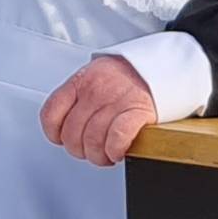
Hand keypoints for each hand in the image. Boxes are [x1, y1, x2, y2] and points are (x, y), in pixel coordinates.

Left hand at [39, 57, 157, 167]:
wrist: (166, 62)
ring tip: (107, 155)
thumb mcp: (97, 75)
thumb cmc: (132, 75)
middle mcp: (95, 90)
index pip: (51, 114)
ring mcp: (116, 100)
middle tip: (92, 151)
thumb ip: (80, 97)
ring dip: (99, 156)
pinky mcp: (139, 111)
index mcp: (82, 81)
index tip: (64, 139)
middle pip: (72, 134)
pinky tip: (117, 152)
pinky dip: (114, 150)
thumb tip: (68, 125)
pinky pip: (117, 138)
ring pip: (93, 140)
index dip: (55, 134)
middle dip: (81, 150)